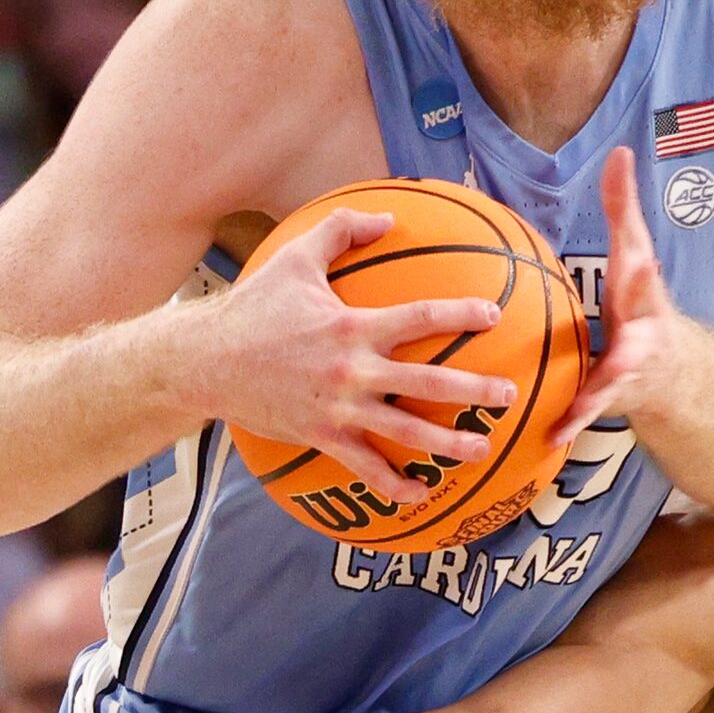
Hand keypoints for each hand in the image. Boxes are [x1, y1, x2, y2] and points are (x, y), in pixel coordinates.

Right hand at [193, 204, 520, 504]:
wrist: (204, 361)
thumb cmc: (252, 307)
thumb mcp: (294, 258)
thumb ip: (340, 230)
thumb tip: (388, 217)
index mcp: (353, 324)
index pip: (421, 318)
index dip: (461, 315)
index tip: (494, 317)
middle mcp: (353, 369)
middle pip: (427, 381)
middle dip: (474, 390)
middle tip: (510, 395)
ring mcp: (339, 407)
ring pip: (405, 432)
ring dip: (447, 445)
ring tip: (482, 451)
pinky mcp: (322, 436)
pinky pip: (365, 467)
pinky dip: (393, 484)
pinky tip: (420, 495)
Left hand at [552, 148, 713, 441]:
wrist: (677, 373)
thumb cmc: (643, 303)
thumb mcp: (634, 255)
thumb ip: (622, 207)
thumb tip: (619, 150)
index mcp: (644, 298)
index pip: (644, 279)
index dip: (643, 271)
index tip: (639, 261)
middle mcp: (645, 337)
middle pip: (639, 340)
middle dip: (631, 348)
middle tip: (623, 354)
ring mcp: (631, 372)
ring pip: (614, 384)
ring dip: (598, 396)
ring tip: (579, 412)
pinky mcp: (613, 398)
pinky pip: (589, 413)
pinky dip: (572, 423)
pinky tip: (550, 437)